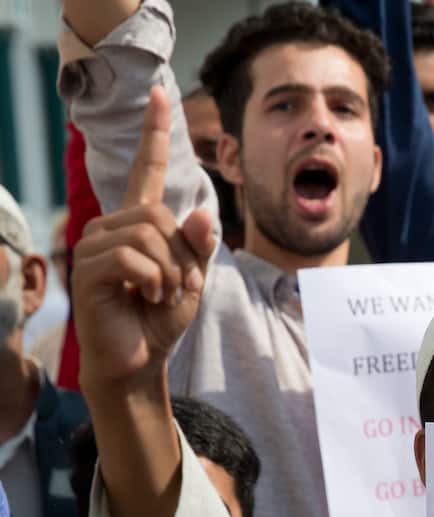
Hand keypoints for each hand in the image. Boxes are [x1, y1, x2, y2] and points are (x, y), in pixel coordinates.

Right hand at [71, 85, 216, 390]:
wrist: (139, 361)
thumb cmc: (161, 319)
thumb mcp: (192, 279)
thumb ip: (198, 246)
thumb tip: (201, 212)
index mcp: (139, 224)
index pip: (146, 170)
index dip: (154, 133)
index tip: (159, 94)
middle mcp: (111, 227)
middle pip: (159, 213)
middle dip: (182, 254)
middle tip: (176, 285)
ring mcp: (94, 246)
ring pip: (149, 234)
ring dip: (171, 270)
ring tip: (161, 294)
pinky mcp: (88, 270)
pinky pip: (135, 258)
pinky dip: (155, 280)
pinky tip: (148, 298)